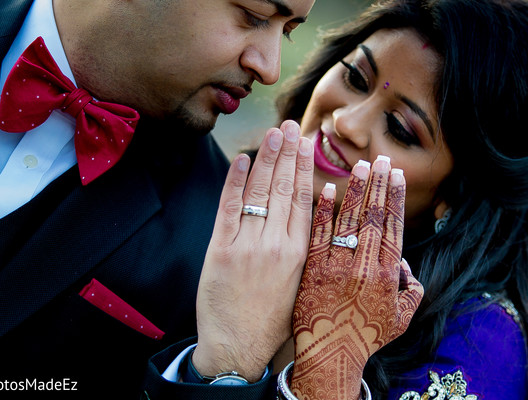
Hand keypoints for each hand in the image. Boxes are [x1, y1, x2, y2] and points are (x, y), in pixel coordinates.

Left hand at [194, 121, 313, 381]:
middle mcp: (276, 244)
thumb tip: (303, 212)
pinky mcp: (221, 250)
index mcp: (299, 252)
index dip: (304, 166)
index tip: (306, 142)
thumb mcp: (300, 283)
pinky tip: (241, 160)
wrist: (239, 346)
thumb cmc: (273, 319)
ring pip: (259, 192)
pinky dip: (235, 182)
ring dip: (265, 159)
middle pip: (283, 188)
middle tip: (290, 125)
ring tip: (271, 134)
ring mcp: (247, 245)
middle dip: (287, 153)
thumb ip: (301, 247)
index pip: (303, 198)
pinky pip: (229, 207)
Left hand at [290, 157, 423, 399]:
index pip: (393, 225)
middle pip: (373, 215)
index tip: (397, 175)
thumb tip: (406, 266)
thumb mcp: (401, 317)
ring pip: (348, 219)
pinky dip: (325, 211)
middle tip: (381, 159)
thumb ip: (411, 289)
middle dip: (378, 185)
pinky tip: (329, 190)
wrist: (330, 354)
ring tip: (361, 167)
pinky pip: (319, 233)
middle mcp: (364, 264)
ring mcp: (337, 264)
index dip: (395, 198)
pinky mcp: (313, 268)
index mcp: (388, 273)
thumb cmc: (366, 336)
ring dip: (355, 190)